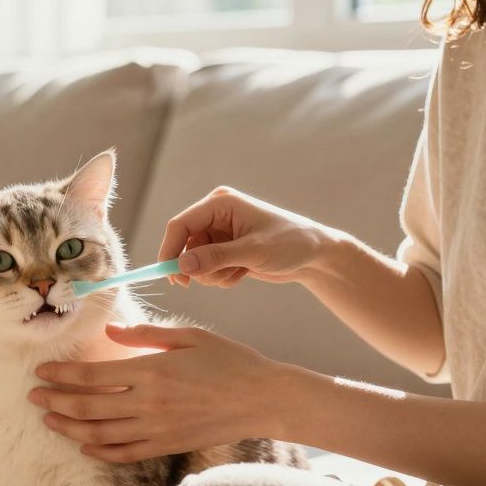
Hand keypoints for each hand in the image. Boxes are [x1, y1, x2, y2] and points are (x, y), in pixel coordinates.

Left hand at [27, 324, 295, 462]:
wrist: (264, 399)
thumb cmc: (229, 360)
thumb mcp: (188, 336)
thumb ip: (144, 335)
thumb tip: (109, 331)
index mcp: (151, 371)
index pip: (92, 375)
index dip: (62, 375)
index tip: (41, 372)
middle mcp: (149, 403)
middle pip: (87, 406)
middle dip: (55, 402)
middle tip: (32, 397)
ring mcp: (157, 429)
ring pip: (100, 433)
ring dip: (69, 428)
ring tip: (49, 420)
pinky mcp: (167, 445)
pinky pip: (125, 453)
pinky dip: (100, 451)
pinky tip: (84, 444)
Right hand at [159, 186, 335, 287]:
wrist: (315, 255)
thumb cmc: (290, 243)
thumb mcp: (253, 251)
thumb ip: (215, 258)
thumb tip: (182, 267)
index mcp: (220, 203)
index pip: (180, 225)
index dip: (170, 250)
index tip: (170, 276)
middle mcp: (216, 216)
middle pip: (184, 245)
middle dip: (197, 267)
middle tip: (208, 281)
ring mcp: (220, 233)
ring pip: (195, 261)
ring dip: (212, 274)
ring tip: (237, 273)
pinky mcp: (225, 250)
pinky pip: (208, 268)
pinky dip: (221, 276)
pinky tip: (242, 273)